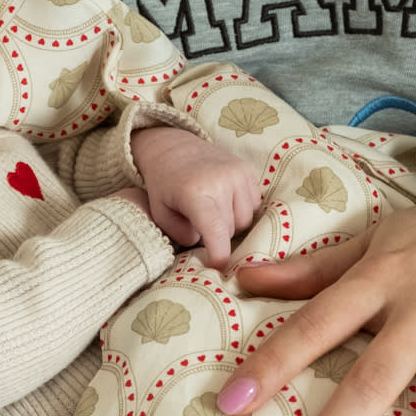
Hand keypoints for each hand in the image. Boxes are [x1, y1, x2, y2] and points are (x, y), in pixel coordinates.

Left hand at [130, 125, 259, 268]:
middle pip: (232, 229)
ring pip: (246, 220)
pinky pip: (254, 205)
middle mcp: (221, 181)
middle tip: (201, 225)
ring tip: (214, 212)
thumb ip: (181, 235)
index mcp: (195, 193)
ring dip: (232, 223)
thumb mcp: (160, 214)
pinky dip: (242, 209)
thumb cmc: (164, 185)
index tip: (220, 268)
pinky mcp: (248, 170)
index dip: (220, 253)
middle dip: (219, 235)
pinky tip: (225, 201)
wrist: (173, 148)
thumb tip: (205, 244)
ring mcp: (238, 173)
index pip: (215, 229)